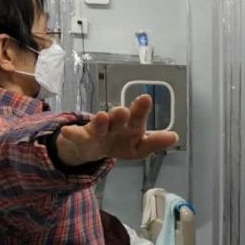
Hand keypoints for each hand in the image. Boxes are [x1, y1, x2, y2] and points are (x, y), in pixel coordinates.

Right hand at [55, 94, 177, 166]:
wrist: (93, 146)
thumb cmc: (121, 141)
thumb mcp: (139, 146)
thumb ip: (155, 141)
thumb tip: (175, 136)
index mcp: (132, 127)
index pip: (139, 119)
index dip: (141, 110)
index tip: (145, 97)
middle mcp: (115, 125)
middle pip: (119, 119)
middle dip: (122, 114)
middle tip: (123, 110)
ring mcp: (98, 131)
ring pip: (99, 126)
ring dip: (101, 121)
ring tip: (102, 116)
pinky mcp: (82, 138)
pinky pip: (77, 136)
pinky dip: (72, 134)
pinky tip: (68, 131)